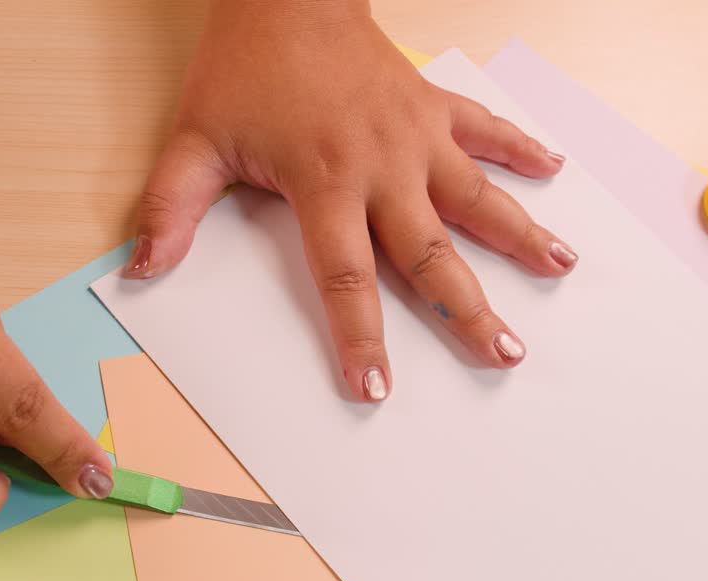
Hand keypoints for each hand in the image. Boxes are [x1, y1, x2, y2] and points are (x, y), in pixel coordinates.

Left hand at [130, 0, 575, 401]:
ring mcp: (415, 134)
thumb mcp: (194, 139)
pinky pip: (484, 128)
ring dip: (521, 233)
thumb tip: (144, 270)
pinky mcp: (432, 105)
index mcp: (324, 183)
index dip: (359, 336)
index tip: (377, 386)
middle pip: (430, 252)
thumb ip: (170, 208)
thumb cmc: (243, 66)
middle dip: (468, 310)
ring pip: (477, 195)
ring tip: (563, 267)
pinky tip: (554, 169)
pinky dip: (520, 147)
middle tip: (505, 353)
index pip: (346, 277)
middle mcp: (381, 166)